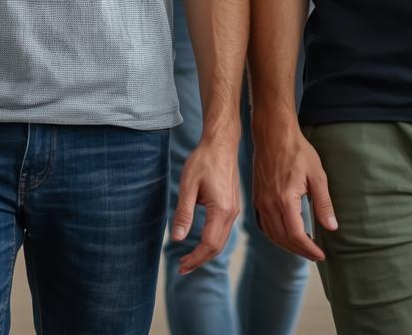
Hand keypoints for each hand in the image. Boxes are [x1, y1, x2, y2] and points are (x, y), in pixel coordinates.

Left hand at [169, 134, 239, 273]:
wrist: (221, 144)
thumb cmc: (203, 160)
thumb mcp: (188, 185)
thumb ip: (184, 213)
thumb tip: (177, 238)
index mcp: (221, 210)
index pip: (209, 245)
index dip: (195, 259)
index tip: (181, 267)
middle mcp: (231, 214)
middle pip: (217, 247)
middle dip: (200, 260)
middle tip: (182, 267)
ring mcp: (234, 210)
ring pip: (222, 241)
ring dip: (206, 252)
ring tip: (189, 257)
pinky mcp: (232, 206)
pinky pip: (223, 231)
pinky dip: (212, 241)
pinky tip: (200, 240)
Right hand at [253, 117, 336, 259]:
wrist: (273, 133)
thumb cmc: (297, 150)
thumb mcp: (317, 175)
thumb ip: (323, 203)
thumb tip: (331, 227)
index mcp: (285, 199)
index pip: (296, 235)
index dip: (309, 249)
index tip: (321, 254)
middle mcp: (269, 203)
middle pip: (283, 238)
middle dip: (300, 250)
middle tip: (315, 254)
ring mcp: (260, 200)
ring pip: (271, 233)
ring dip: (287, 244)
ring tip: (303, 246)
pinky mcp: (257, 195)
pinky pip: (264, 223)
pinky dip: (275, 234)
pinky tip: (286, 233)